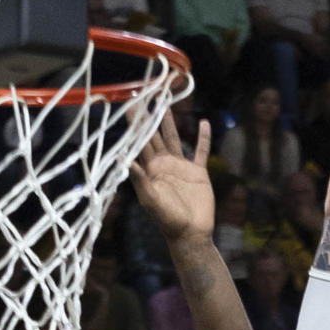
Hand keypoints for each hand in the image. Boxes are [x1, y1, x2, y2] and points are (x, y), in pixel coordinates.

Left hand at [129, 114, 214, 244]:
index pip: (141, 141)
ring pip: (174, 138)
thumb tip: (125, 159)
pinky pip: (200, 151)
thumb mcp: (151, 201)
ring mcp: (181, 167)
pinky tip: (204, 123)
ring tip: (165, 102)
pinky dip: (203, 138)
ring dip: (170, 121)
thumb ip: (139, 180)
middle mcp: (164, 165)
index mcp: (151, 169)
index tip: (131, 104)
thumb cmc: (168, 221)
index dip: (136, 123)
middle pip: (155, 135)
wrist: (191, 234)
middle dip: (149, 116)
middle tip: (144, 95)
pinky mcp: (198, 173)